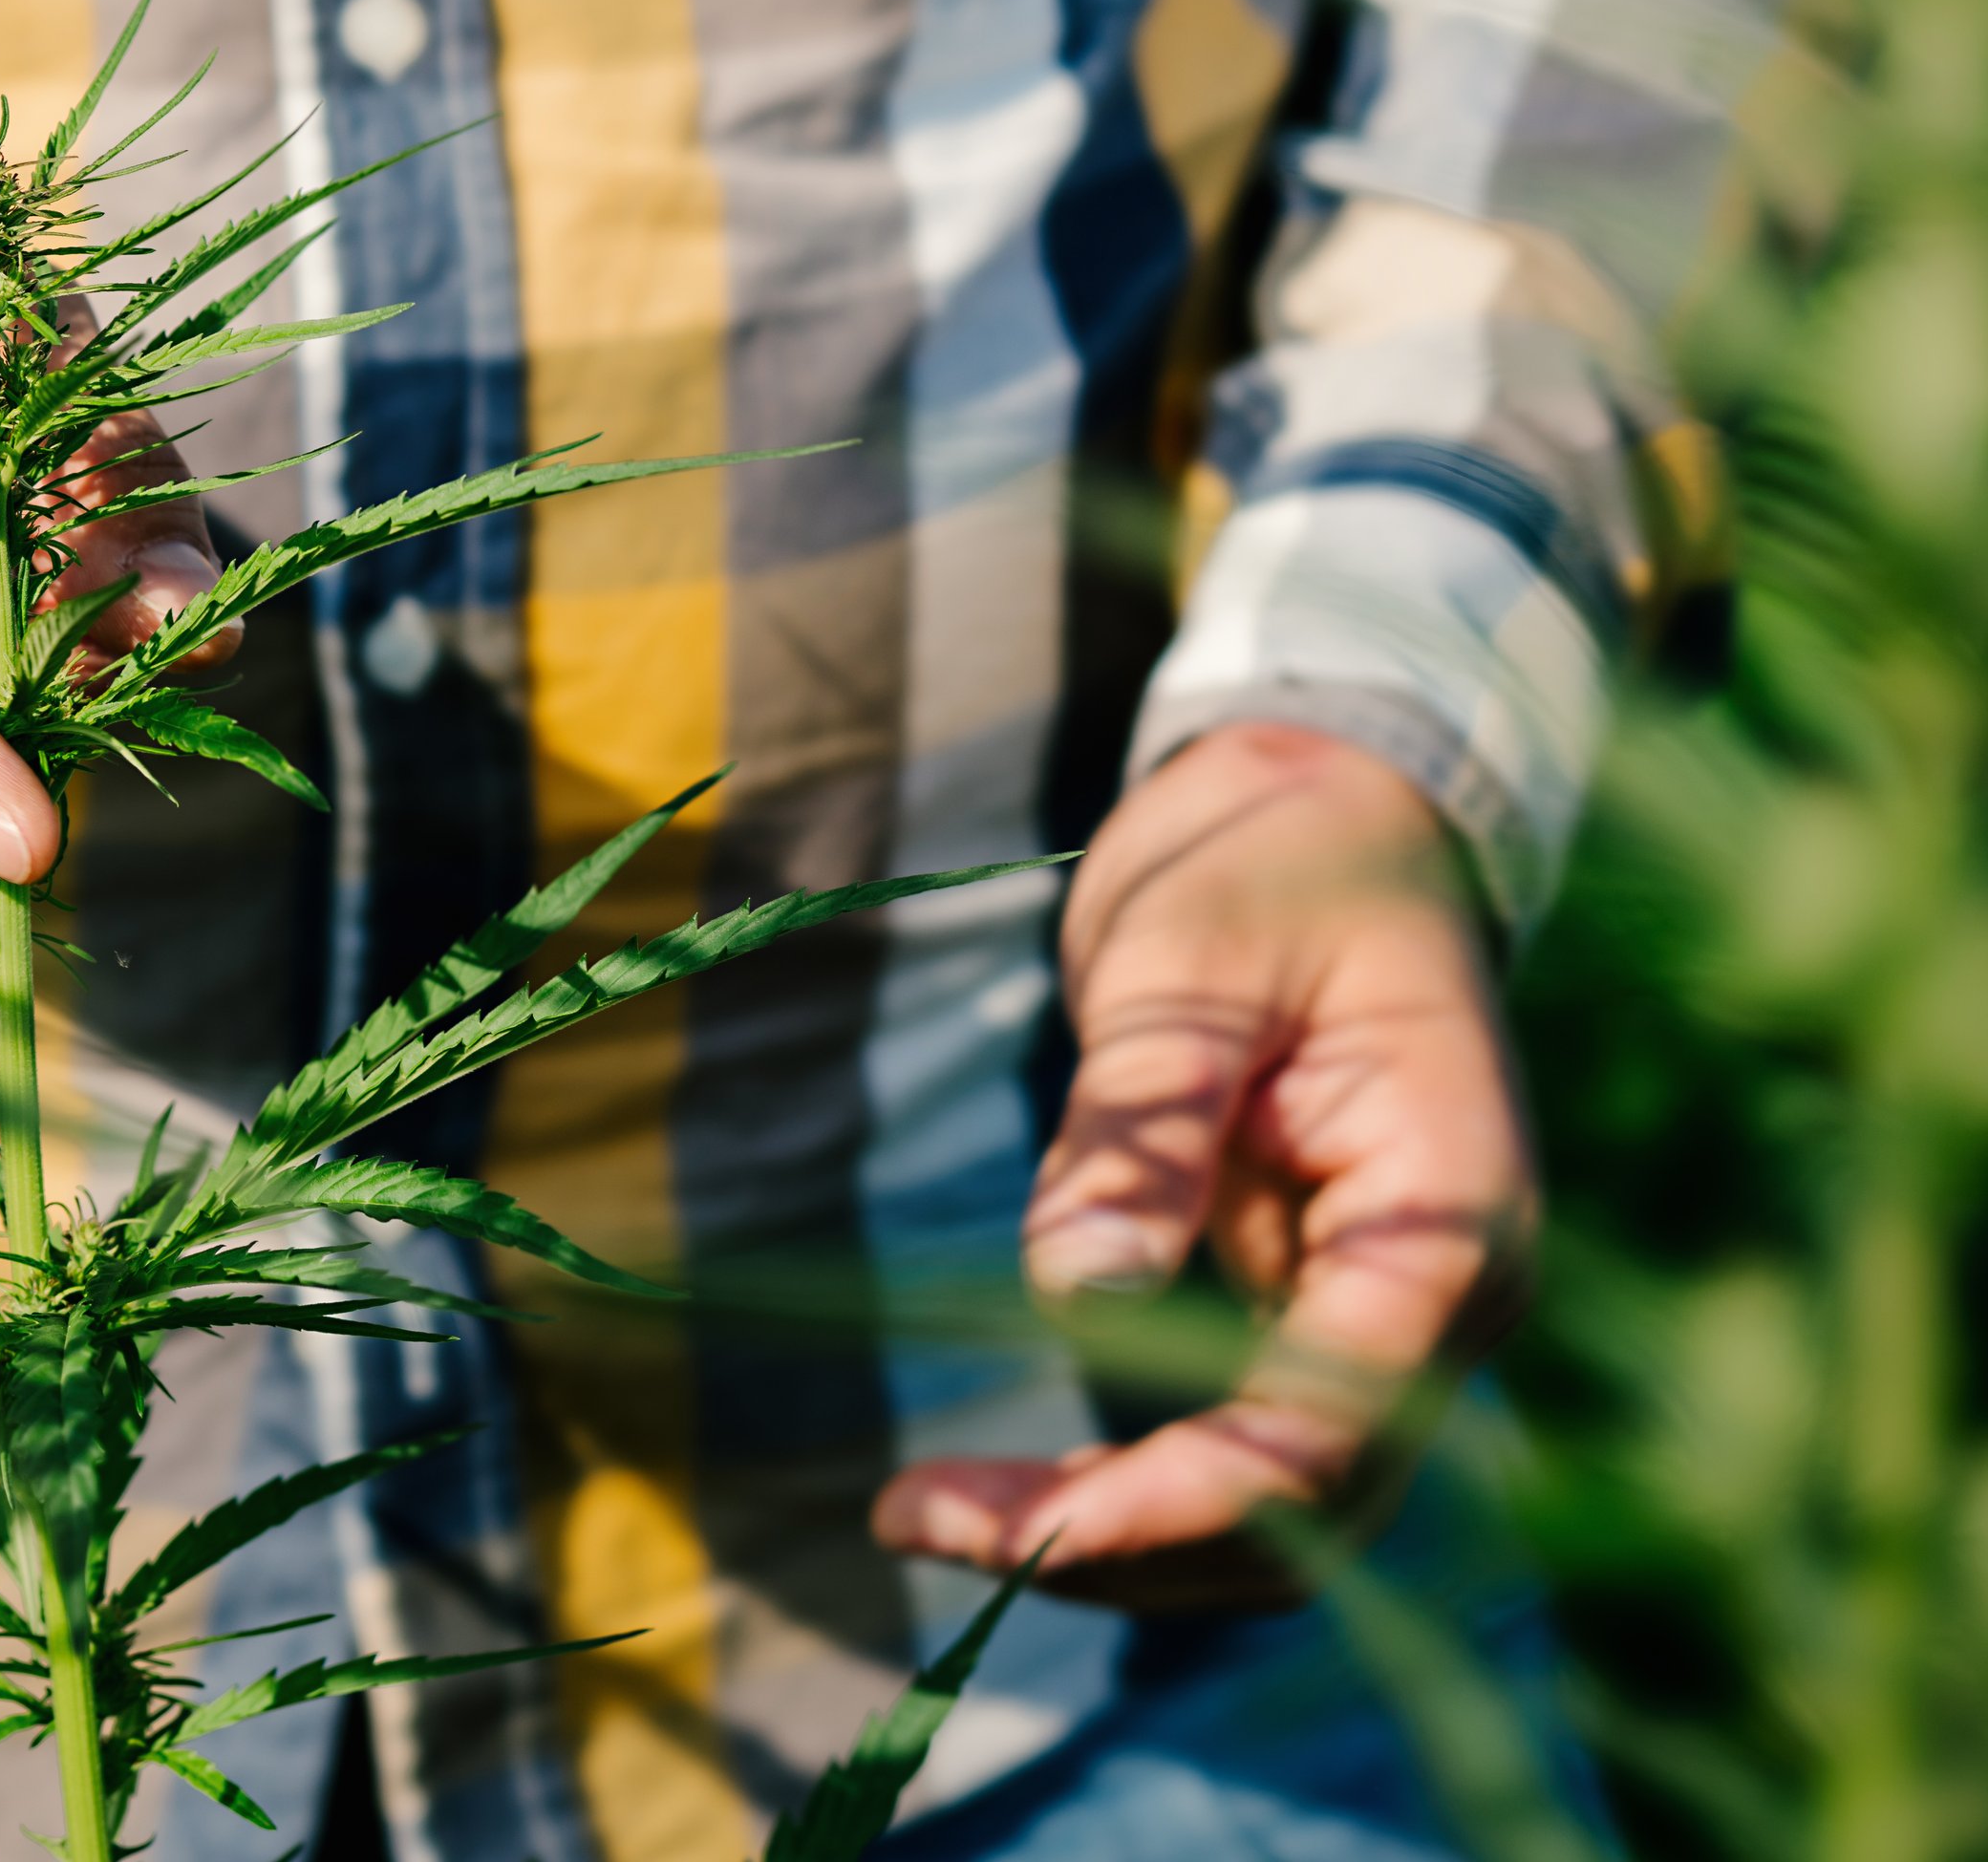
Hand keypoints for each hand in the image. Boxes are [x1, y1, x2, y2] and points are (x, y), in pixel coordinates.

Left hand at [870, 722, 1536, 1607]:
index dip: (1178, 1500)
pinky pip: (1226, 1445)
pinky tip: (987, 1488)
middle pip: (1302, 1508)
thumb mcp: (1184, 960)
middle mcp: (1439, 1299)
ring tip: (917, 1511)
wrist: (1327, 811)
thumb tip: (1077, 1298)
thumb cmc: (1269, 859)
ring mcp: (1380, 1316)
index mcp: (1448, 1214)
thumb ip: (1143, 1126)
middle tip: (909, 1519)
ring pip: (1266, 1508)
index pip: (1331, 1425)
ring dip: (1106, 1537)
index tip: (1018, 1535)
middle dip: (1118, 1546)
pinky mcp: (1305, 1309)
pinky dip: (1114, 1484)